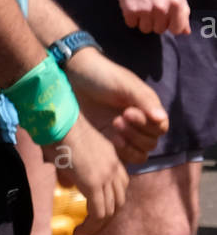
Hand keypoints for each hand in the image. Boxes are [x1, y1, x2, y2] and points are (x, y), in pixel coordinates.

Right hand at [42, 114, 128, 234]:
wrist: (58, 122)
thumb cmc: (57, 131)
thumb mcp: (68, 152)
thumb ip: (72, 170)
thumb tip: (69, 185)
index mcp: (111, 157)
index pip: (119, 187)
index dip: (108, 203)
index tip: (92, 214)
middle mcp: (115, 167)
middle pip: (119, 201)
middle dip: (105, 219)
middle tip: (89, 229)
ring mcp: (106, 176)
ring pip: (111, 210)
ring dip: (97, 226)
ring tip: (82, 233)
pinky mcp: (94, 184)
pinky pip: (98, 213)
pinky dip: (90, 226)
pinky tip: (78, 232)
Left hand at [64, 47, 167, 165]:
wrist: (73, 76)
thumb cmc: (102, 75)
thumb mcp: (125, 84)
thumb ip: (144, 100)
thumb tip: (161, 118)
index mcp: (146, 110)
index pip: (159, 128)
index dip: (146, 124)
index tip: (127, 112)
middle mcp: (137, 125)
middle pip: (150, 143)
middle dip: (135, 134)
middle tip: (116, 120)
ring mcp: (121, 135)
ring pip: (139, 154)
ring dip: (129, 145)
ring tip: (112, 128)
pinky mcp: (106, 142)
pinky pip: (120, 158)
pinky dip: (119, 154)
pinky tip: (107, 141)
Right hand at [112, 0, 188, 34]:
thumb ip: (182, 10)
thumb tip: (185, 31)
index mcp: (177, 2)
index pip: (177, 29)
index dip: (170, 24)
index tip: (165, 18)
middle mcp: (162, 8)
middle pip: (159, 29)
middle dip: (155, 21)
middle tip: (150, 5)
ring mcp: (145, 10)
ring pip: (145, 29)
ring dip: (142, 20)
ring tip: (140, 4)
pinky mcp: (129, 10)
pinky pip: (131, 24)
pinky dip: (130, 17)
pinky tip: (131, 3)